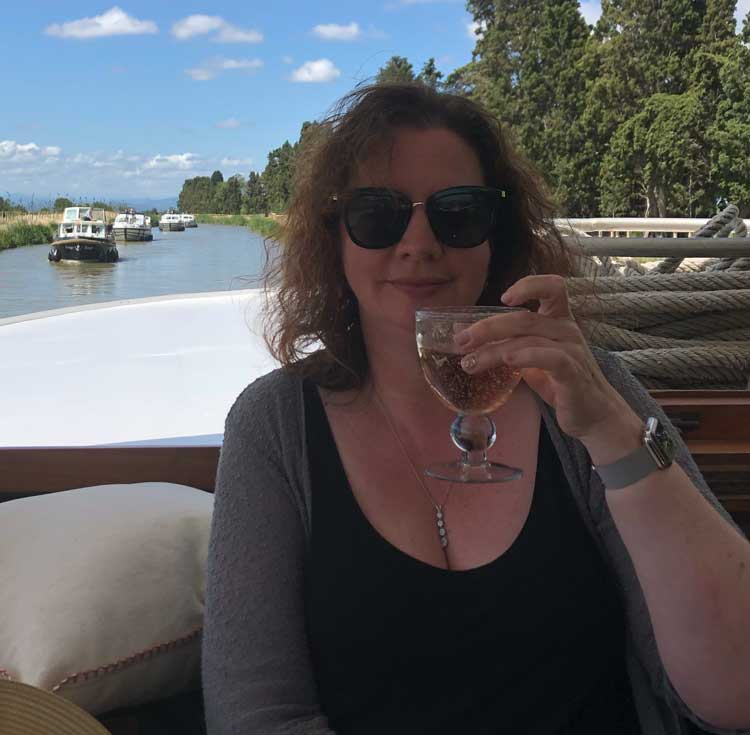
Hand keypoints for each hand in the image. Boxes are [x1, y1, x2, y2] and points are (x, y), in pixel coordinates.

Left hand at [454, 275, 635, 441]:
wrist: (593, 415)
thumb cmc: (560, 383)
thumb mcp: (529, 359)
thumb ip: (504, 344)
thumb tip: (463, 333)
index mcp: (559, 320)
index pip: (552, 287)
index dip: (529, 285)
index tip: (503, 297)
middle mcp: (567, 330)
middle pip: (524, 318)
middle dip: (488, 328)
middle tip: (461, 341)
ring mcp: (572, 350)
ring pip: (528, 339)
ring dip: (493, 350)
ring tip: (470, 363)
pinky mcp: (573, 373)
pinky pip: (550, 358)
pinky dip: (526, 356)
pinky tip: (507, 360)